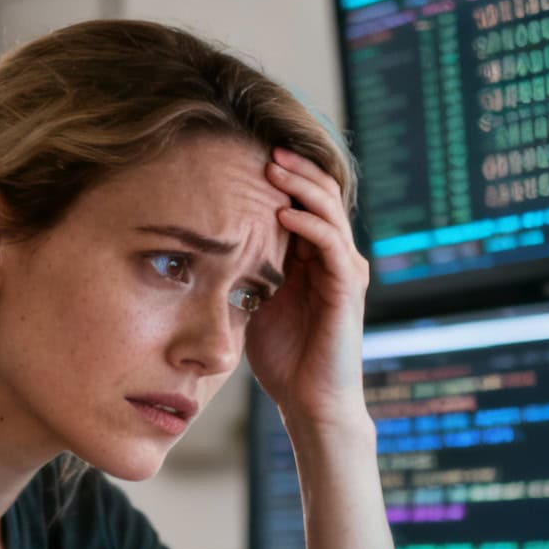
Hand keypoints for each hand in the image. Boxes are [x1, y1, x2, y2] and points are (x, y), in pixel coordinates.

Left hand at [246, 148, 371, 433]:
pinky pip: (333, 246)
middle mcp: (335, 256)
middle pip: (321, 193)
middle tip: (261, 145)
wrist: (310, 403)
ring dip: (301, 186)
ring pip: (329, 211)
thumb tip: (201, 243)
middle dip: (293, 167)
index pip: (304, 198)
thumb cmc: (281, 357)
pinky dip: (309, 226)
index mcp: (314, 255)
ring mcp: (345, 271)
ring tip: (272, 166)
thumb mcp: (253, 300)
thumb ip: (244, 268)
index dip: (282, 173)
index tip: (245, 152)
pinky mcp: (348, 290)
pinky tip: (284, 213)